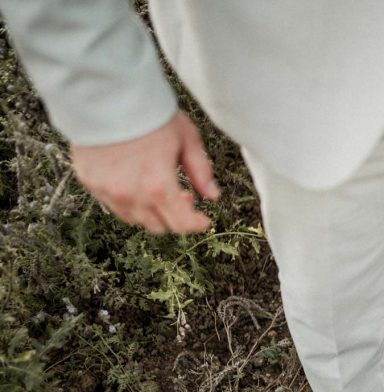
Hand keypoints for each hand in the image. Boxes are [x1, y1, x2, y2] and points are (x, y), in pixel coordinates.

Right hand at [71, 110, 220, 234]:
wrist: (104, 92)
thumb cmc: (149, 113)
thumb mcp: (187, 138)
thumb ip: (201, 171)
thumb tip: (212, 195)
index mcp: (158, 186)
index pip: (181, 224)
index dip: (196, 223)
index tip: (203, 219)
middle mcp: (130, 195)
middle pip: (158, 226)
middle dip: (175, 217)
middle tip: (183, 196)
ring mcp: (106, 191)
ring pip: (134, 219)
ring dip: (150, 211)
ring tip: (157, 187)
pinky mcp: (90, 182)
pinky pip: (112, 204)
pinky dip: (127, 201)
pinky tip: (134, 182)